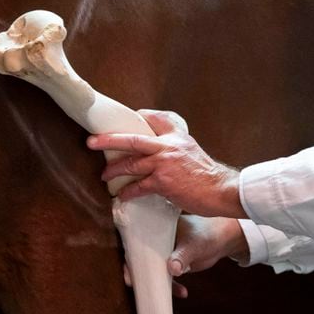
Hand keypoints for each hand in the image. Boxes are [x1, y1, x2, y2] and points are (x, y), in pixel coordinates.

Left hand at [88, 109, 247, 218]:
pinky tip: (121, 196)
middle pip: (132, 138)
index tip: (125, 120)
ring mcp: (164, 163)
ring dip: (114, 170)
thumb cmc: (208, 177)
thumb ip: (175, 150)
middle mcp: (169, 146)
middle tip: (91, 141)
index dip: (138, 118)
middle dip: (109, 140)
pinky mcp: (163, 182)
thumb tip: (159, 157)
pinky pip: (138, 186)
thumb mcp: (193, 152)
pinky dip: (127, 192)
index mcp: (177, 136)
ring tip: (104, 175)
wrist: (222, 190)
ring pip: (131, 162)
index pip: (154, 118)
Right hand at [122, 215, 248, 297]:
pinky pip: (167, 277)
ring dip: (159, 284)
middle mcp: (157, 241)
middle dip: (140, 275)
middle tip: (136, 286)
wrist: (222, 239)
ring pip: (154, 271)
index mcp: (157, 230)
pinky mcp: (172, 264)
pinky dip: (173, 286)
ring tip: (167, 294)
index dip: (131, 258)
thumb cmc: (206, 234)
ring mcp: (164, 254)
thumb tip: (172, 269)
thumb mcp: (193, 245)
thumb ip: (182, 256)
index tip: (129, 274)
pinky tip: (183, 293)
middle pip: (142, 260)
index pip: (138, 243)